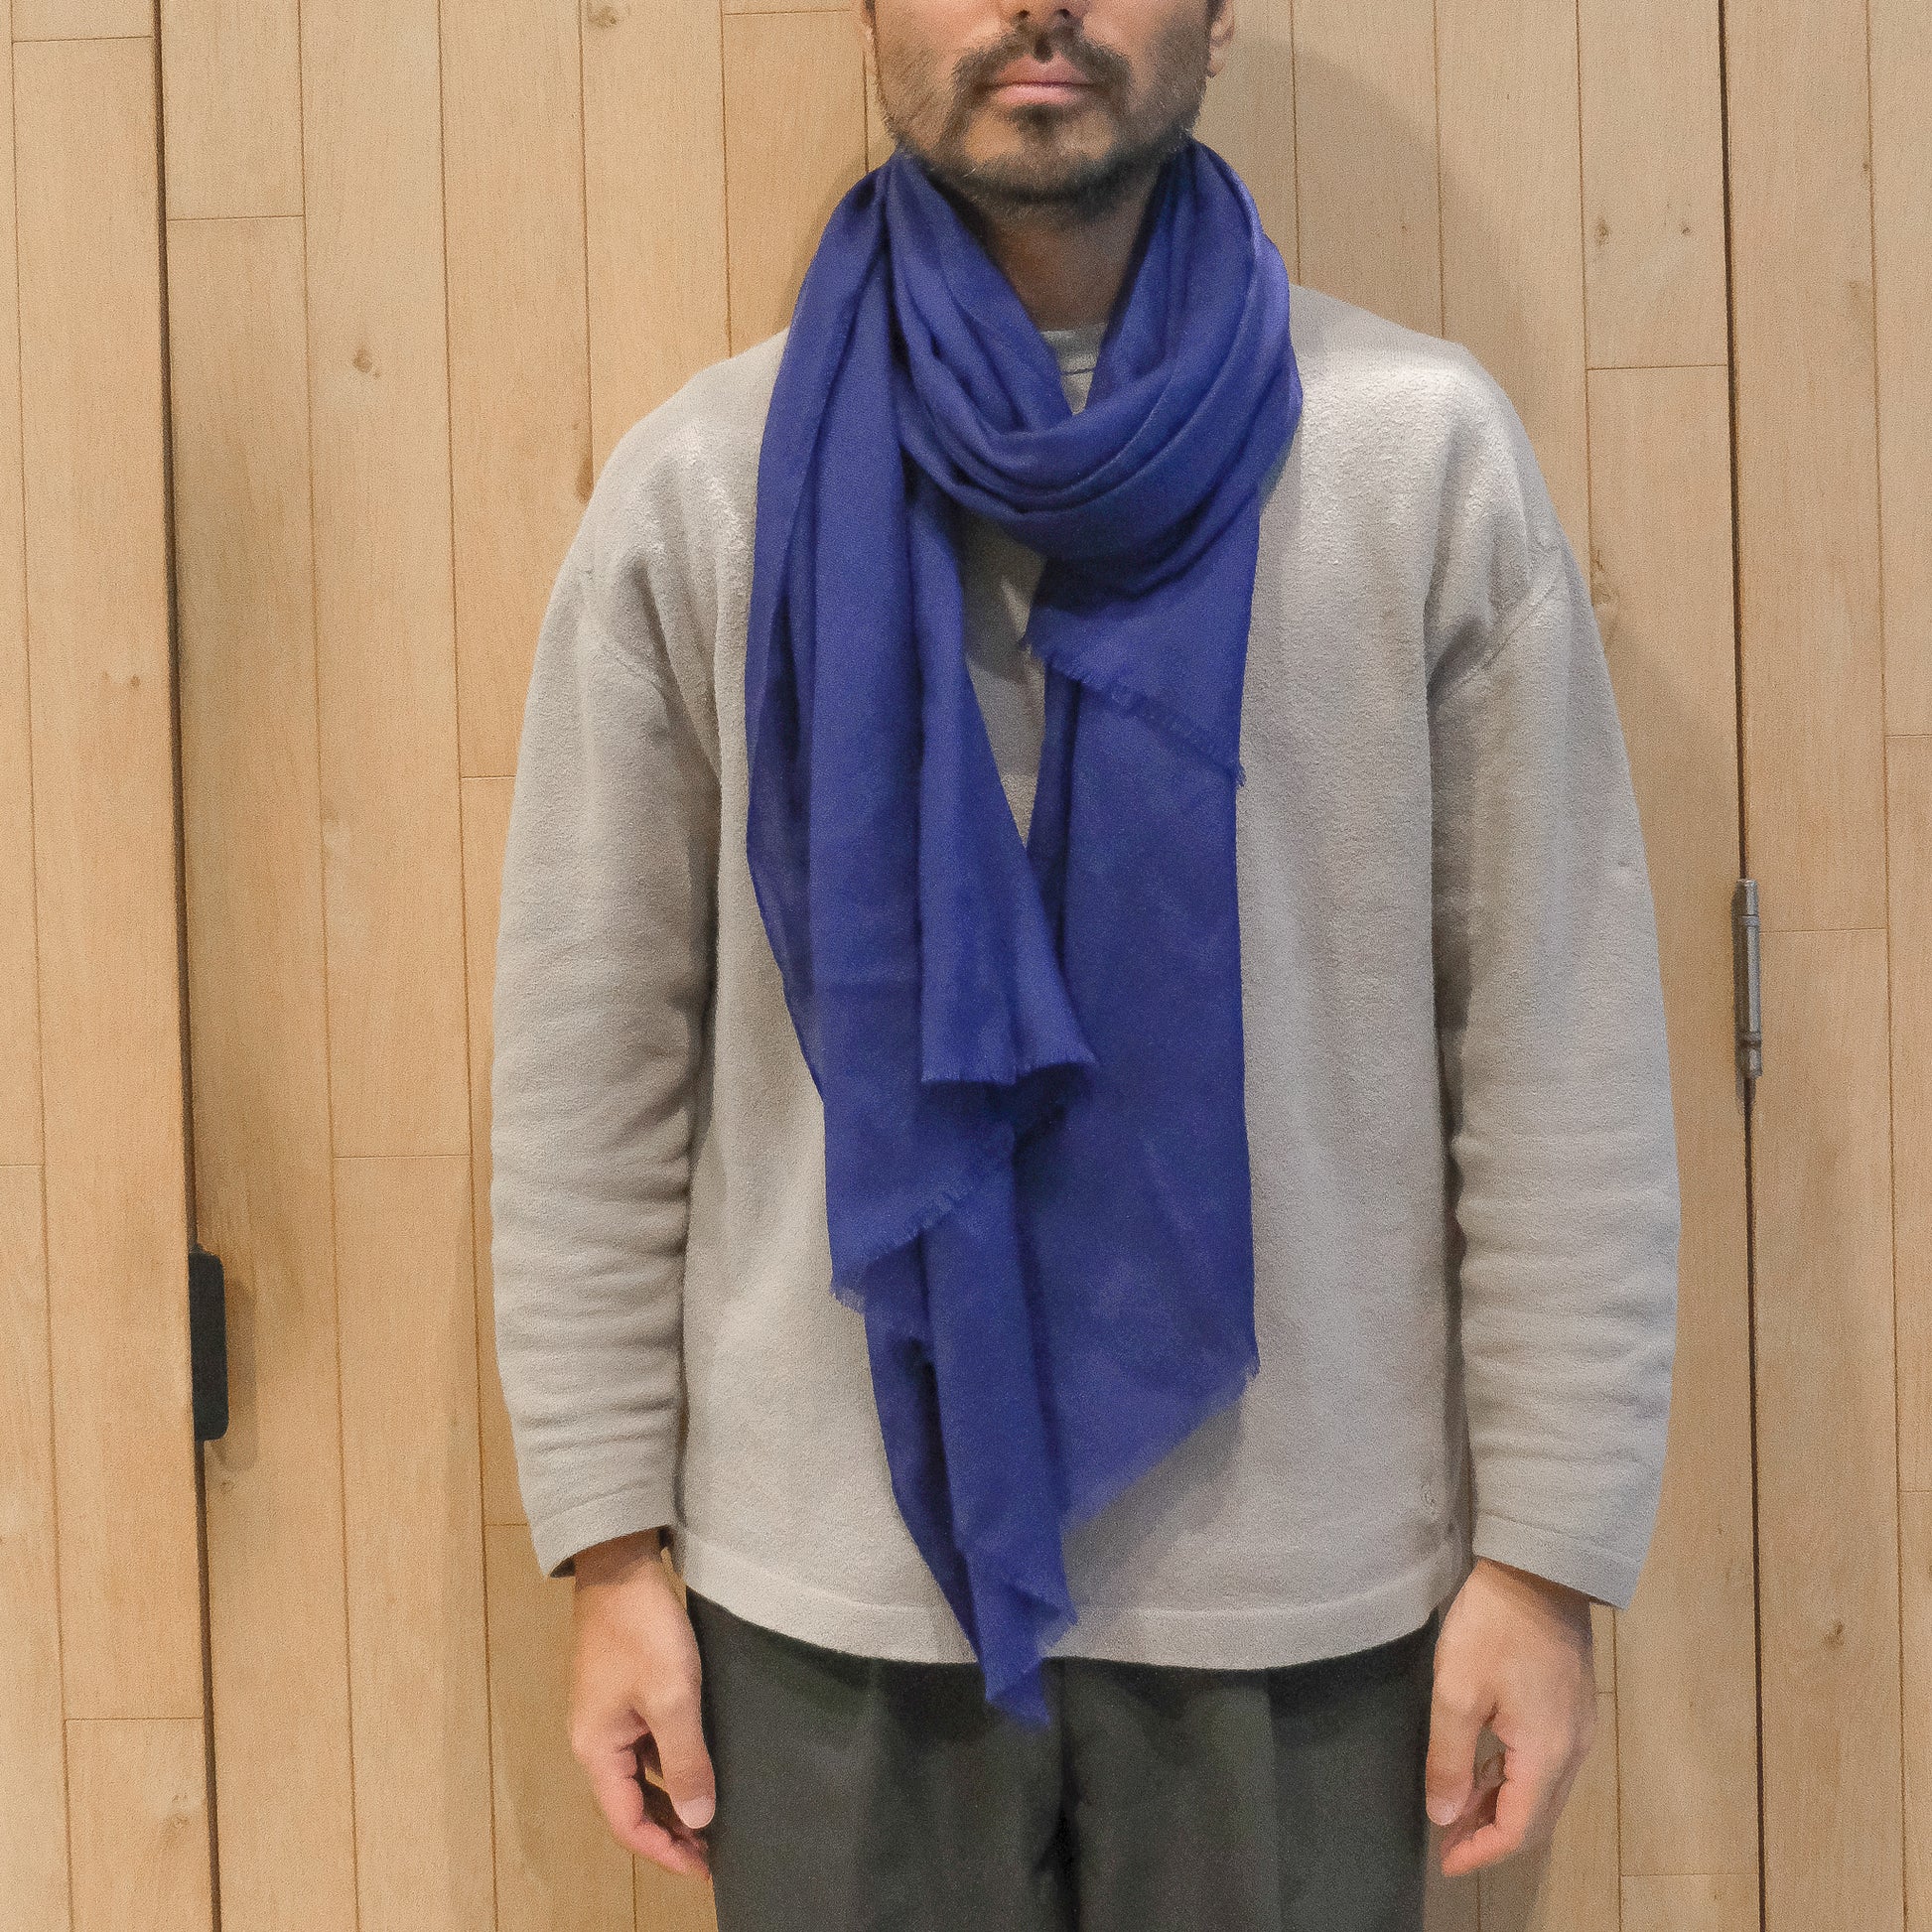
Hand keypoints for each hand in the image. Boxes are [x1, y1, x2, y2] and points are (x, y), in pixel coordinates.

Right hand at [568, 1529, 715, 1878]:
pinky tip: (703, 1765)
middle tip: (715, 1850)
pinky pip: (647, 1747)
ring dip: (674, 1799)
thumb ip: (686, 1762)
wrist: (623, 1564)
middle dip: (671, 1832)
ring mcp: (609, 1715)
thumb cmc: (644, 1631)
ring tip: (715, 1815)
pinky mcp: (625, 1693)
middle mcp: (596, 1740)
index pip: (628, 1823)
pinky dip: (672, 1766)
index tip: (706, 1868)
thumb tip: (699, 1822)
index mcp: (596, 1749)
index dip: (666, 1851)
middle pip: (631, 1804)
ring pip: (641, 1776)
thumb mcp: (673, 1697)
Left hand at [1423, 1555, 1597, 1877]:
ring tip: (1457, 1810)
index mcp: (1547, 1754)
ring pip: (1542, 1792)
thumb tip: (1443, 1814)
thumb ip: (1450, 1758)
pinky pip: (1546, 1764)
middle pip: (1536, 1818)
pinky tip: (1484, 1770)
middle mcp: (1572, 1750)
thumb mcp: (1457, 1691)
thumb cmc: (1493, 1627)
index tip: (1444, 1861)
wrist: (1538, 1569)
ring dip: (1502, 1808)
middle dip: (1491, 1835)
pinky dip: (1515, 1780)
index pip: (1519, 1829)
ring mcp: (1577, 1727)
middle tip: (1447, 1840)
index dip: (1480, 1851)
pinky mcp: (1572, 1705)